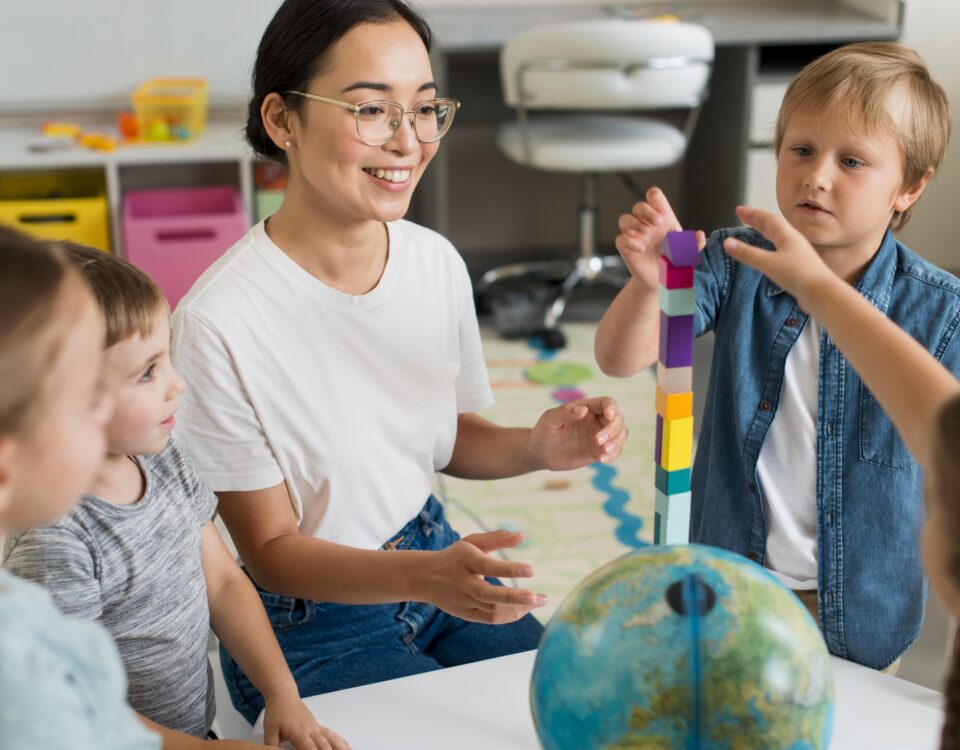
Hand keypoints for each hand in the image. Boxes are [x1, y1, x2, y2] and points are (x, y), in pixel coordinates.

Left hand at [262, 690, 349, 749]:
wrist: (284, 695)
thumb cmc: (277, 711)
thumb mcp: (269, 730)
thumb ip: (272, 746)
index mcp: (298, 732)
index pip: (310, 748)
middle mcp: (310, 729)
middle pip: (324, 745)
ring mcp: (315, 726)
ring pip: (330, 738)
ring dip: (340, 747)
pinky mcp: (317, 725)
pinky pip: (331, 734)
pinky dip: (340, 741)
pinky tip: (347, 746)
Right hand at [424, 530, 546, 623]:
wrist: (425, 577)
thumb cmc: (456, 556)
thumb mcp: (473, 542)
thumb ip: (497, 538)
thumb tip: (523, 535)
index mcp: (465, 560)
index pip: (488, 566)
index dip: (509, 570)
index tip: (532, 570)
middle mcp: (463, 583)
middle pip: (489, 595)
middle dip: (515, 598)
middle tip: (538, 598)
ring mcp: (463, 601)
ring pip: (492, 610)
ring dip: (518, 608)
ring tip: (539, 601)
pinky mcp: (465, 614)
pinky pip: (490, 619)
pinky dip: (509, 616)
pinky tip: (525, 609)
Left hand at [529, 397, 626, 470]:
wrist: (541, 453)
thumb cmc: (544, 432)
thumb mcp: (549, 420)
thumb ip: (564, 412)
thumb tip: (582, 410)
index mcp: (587, 407)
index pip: (607, 403)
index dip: (612, 408)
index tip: (609, 416)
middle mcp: (596, 420)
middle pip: (618, 419)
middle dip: (612, 430)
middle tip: (597, 441)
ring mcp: (600, 435)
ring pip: (621, 434)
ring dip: (617, 442)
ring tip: (603, 452)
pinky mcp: (599, 451)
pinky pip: (615, 451)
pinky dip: (613, 455)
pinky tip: (601, 459)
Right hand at [616, 187, 703, 288]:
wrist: (664, 282)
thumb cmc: (676, 263)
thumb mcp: (688, 254)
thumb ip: (694, 245)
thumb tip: (699, 235)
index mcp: (663, 219)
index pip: (654, 198)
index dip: (654, 197)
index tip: (659, 205)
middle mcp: (647, 225)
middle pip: (638, 207)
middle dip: (646, 211)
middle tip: (657, 223)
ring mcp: (635, 237)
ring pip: (624, 219)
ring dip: (634, 224)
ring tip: (645, 234)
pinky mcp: (626, 249)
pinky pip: (620, 240)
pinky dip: (629, 242)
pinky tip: (641, 249)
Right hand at [722, 206, 831, 301]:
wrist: (822, 294)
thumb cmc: (799, 276)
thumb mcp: (768, 263)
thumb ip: (747, 253)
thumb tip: (727, 242)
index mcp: (788, 236)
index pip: (768, 219)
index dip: (752, 214)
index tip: (739, 210)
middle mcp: (793, 242)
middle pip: (773, 226)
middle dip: (757, 220)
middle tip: (744, 216)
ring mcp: (797, 254)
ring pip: (777, 239)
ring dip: (764, 233)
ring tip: (754, 233)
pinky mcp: (797, 267)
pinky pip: (780, 252)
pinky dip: (769, 248)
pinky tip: (767, 256)